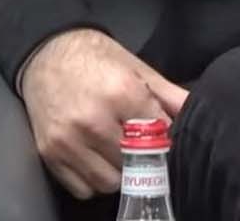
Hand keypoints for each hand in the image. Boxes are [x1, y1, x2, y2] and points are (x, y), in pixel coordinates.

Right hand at [18, 28, 187, 199]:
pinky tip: (93, 156)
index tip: (159, 136)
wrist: (44, 51)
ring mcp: (68, 140)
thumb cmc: (94, 57)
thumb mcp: (135, 67)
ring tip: (114, 150)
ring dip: (117, 172)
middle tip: (136, 142)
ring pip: (109, 183)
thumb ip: (168, 95)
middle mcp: (93, 120)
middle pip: (135, 164)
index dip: (162, 139)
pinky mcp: (49, 153)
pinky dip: (92, 180)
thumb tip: (196, 114)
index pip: (158, 138)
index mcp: (120, 93)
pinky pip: (83, 188)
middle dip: (141, 157)